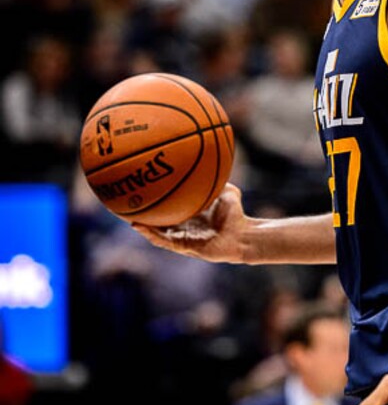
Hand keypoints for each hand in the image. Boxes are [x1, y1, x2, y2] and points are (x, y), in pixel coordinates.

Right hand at [132, 184, 248, 262]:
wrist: (244, 236)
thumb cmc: (236, 215)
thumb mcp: (226, 191)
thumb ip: (218, 177)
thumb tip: (215, 157)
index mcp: (189, 215)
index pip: (169, 206)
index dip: (156, 198)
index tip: (142, 186)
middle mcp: (183, 226)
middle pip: (157, 219)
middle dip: (142, 212)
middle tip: (125, 201)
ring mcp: (182, 237)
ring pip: (156, 232)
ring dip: (141, 225)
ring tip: (125, 215)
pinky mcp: (184, 247)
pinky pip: (164, 241)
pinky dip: (151, 234)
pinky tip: (139, 226)